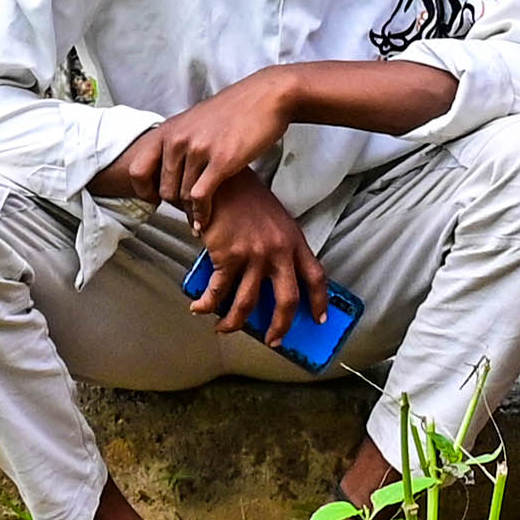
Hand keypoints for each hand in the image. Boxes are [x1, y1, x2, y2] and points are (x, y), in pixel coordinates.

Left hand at [110, 71, 298, 217]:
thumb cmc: (235, 109)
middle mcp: (178, 139)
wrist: (267, 96)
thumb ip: (179, 140)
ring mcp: (198, 149)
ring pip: (182, 196)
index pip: (137, 169)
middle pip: (164, 189)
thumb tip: (170, 165)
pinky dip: (201, 214)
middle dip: (175, 205)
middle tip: (187, 209)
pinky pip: (201, 197)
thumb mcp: (196, 119)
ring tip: (198, 216)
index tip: (157, 200)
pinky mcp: (221, 161)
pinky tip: (205, 220)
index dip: (144, 191)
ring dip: (191, 211)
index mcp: (169, 129)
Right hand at [183, 178, 328, 343]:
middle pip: (288, 300)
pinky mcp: (229, 256)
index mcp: (294, 240)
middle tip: (273, 340)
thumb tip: (268, 280)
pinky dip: (206, 304)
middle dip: (280, 326)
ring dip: (234, 323)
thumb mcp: (273, 220)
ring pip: (247, 303)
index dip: (319, 301)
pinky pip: (218, 291)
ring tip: (224, 329)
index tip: (319, 320)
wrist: (221, 179)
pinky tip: (200, 308)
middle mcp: (279, 250)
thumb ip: (277, 247)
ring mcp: (255, 255)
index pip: (315, 276)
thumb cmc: (245, 197)